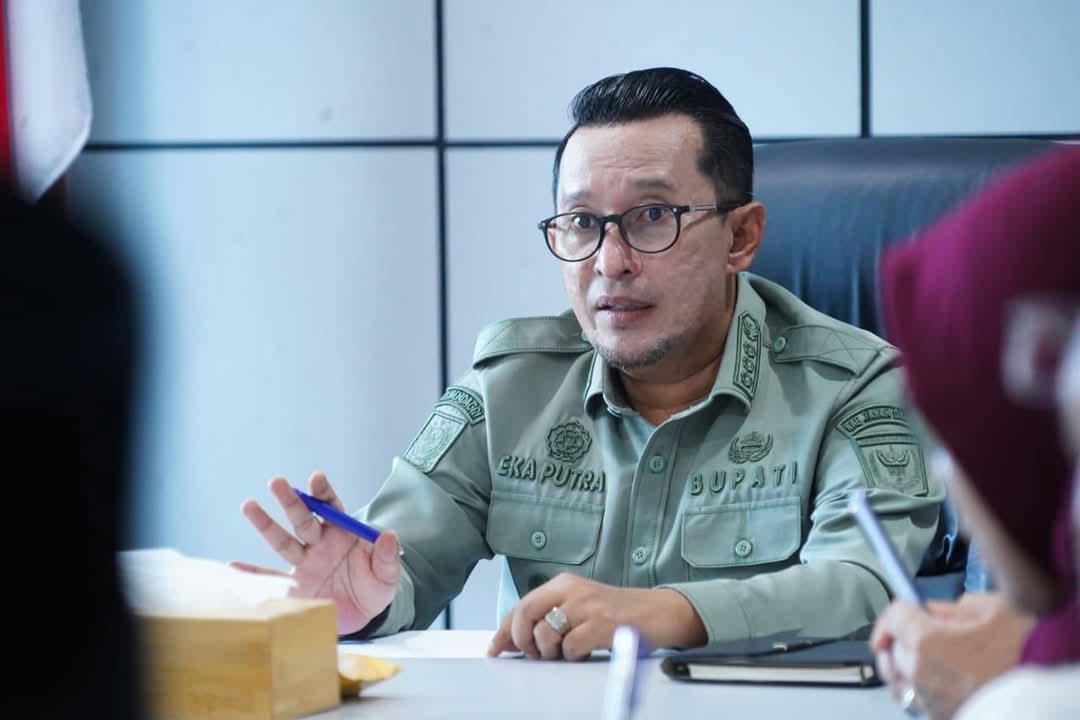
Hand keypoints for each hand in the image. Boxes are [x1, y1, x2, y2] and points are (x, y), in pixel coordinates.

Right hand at [232, 472, 399, 633]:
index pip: (331, 506)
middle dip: (291, 501)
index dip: (323, 492)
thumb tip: (390, 535)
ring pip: (284, 542)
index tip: (315, 477)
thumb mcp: (388, 575)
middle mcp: (319, 543)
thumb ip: (388, 556)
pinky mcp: (294, 587)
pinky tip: (233, 566)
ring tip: (248, 505)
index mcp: (342, 533)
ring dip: (266, 524)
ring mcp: (304, 563)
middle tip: (277, 481)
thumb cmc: (375, 587)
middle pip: (303, 519)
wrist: (362, 616)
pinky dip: (252, 574)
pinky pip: (271, 578)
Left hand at [486, 573, 705, 660]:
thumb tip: (514, 641)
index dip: (504, 631)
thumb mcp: (579, 605)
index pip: (521, 605)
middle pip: (526, 614)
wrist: (658, 612)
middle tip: (533, 654)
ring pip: (545, 633)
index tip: (495, 649)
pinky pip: (570, 648)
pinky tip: (585, 652)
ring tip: (566, 651)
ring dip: (550, 651)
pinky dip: (573, 656)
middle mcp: (572, 590)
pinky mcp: (602, 624)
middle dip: (522, 640)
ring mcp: (587, 606)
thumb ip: (550, 616)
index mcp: (563, 584)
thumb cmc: (616, 613)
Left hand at [870, 593, 1035, 719]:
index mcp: (927, 641)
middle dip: (903, 636)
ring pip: (898, 678)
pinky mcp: (941, 718)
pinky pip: (916, 699)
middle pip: (891, 648)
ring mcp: (930, 700)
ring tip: (927, 655)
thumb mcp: (994, 609)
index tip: (906, 608)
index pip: (892, 617)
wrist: (1054, 695)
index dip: (900, 608)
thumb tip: (933, 609)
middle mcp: (922, 673)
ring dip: (905, 663)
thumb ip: (953, 606)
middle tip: (923, 630)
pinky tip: (942, 678)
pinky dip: (920, 687)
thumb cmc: (1028, 653)